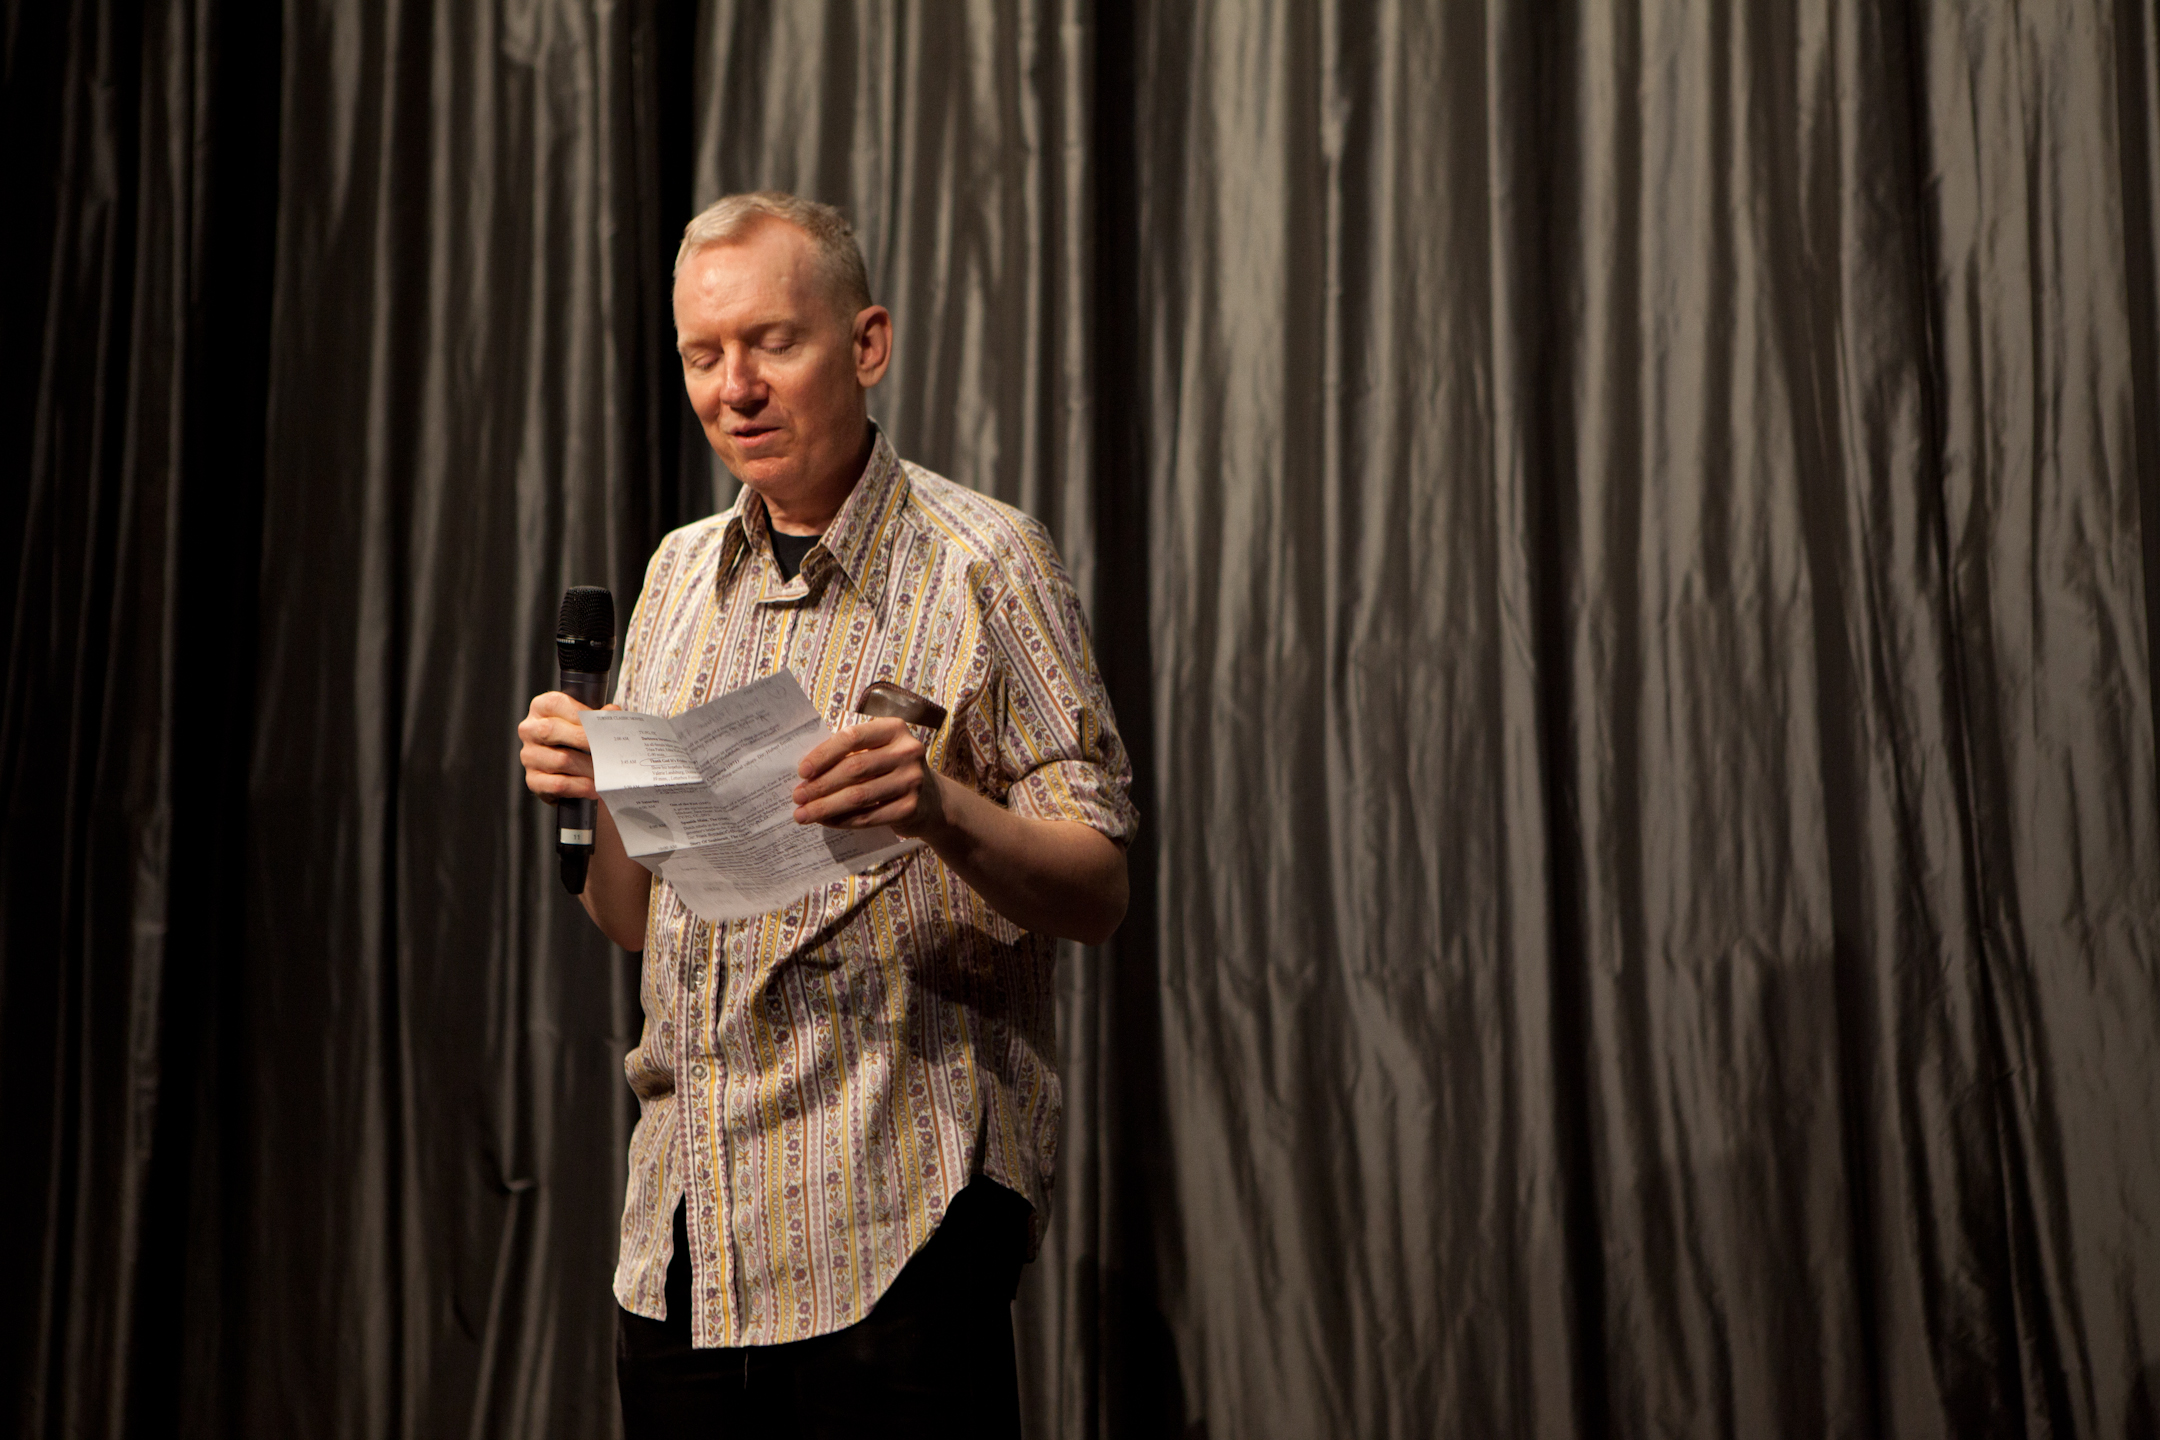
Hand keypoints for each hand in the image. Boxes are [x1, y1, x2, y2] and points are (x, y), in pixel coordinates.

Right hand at [518, 691, 621, 801]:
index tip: (604, 726)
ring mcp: (529, 756)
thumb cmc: (579, 740)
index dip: (582, 715)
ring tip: (608, 772)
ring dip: (589, 768)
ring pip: (561, 760)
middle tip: (610, 749)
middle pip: (553, 730)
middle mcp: (529, 730)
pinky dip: (581, 787)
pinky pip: (558, 784)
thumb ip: (600, 716)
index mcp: (541, 707)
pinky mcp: (533, 780)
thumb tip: (612, 711)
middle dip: (587, 741)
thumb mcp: (587, 722)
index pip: (557, 704)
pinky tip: (595, 788)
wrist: (572, 772)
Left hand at [791, 717, 947, 837]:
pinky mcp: (911, 807)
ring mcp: (913, 780)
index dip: (824, 754)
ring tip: (803, 814)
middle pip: (854, 769)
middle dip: (820, 785)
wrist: (932, 800)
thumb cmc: (891, 771)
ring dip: (826, 806)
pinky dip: (843, 821)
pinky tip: (827, 822)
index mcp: (895, 729)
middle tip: (797, 797)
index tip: (801, 771)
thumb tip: (806, 774)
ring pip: (859, 796)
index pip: (853, 738)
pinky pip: (869, 816)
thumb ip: (850, 754)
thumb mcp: (877, 752)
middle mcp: (908, 751)